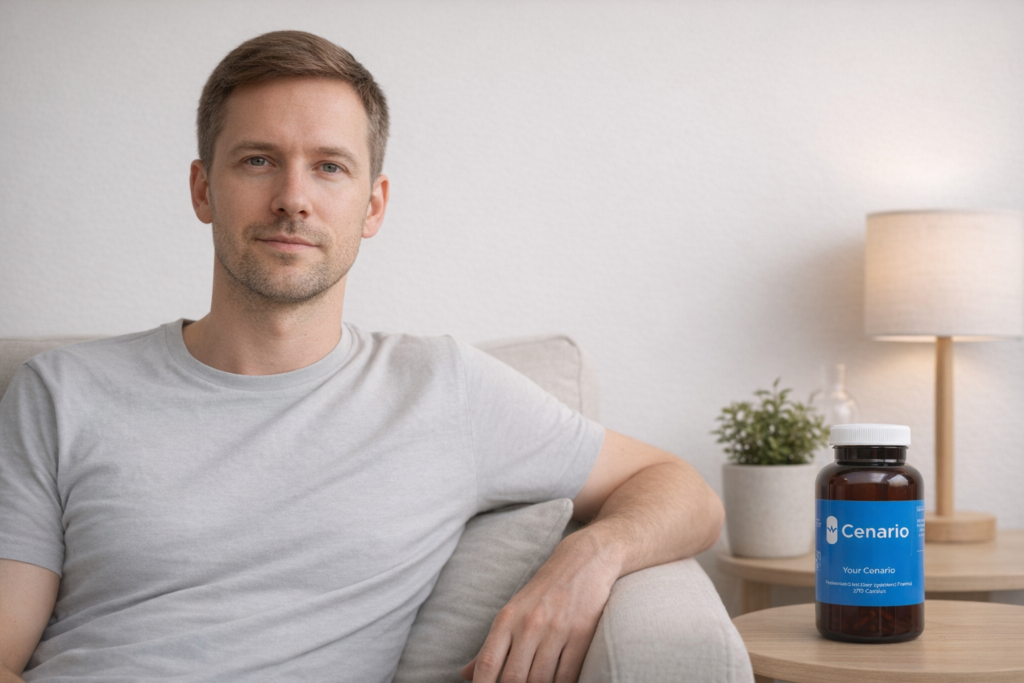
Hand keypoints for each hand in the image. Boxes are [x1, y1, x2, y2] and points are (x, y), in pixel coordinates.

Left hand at [460, 531, 619, 682]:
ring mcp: (557, 629)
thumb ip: (490, 647)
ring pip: (541, 680)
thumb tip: (466, 675)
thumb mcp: (512, 612)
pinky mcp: (582, 634)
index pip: (488, 663)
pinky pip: (568, 674)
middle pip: (514, 678)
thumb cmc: (543, 592)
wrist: (583, 560)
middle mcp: (529, 624)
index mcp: (507, 619)